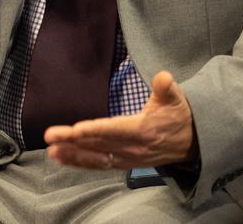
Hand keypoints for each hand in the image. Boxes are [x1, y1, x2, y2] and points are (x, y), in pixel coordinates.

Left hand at [43, 71, 197, 169]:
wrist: (192, 144)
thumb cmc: (178, 116)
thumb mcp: (176, 99)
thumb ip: (167, 88)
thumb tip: (163, 77)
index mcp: (143, 130)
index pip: (115, 130)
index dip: (95, 130)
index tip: (76, 129)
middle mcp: (132, 148)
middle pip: (98, 144)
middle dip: (73, 141)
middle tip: (50, 135)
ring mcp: (127, 158)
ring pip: (95, 158)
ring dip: (72, 155)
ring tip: (51, 150)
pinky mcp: (123, 163)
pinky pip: (98, 164)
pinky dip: (79, 162)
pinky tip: (61, 157)